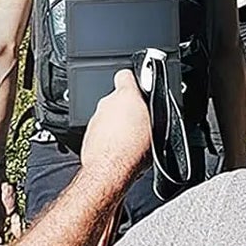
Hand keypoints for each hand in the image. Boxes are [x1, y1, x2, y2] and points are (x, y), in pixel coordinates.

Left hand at [80, 69, 150, 186]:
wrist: (110, 170)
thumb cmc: (132, 150)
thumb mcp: (156, 127)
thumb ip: (151, 111)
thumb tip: (153, 108)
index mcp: (125, 95)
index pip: (125, 74)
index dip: (134, 80)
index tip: (139, 88)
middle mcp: (106, 104)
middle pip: (117, 99)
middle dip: (127, 108)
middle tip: (139, 122)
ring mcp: (95, 119)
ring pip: (108, 116)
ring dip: (117, 124)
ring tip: (130, 139)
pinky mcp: (89, 134)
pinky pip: (101, 131)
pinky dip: (108, 137)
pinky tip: (119, 149)